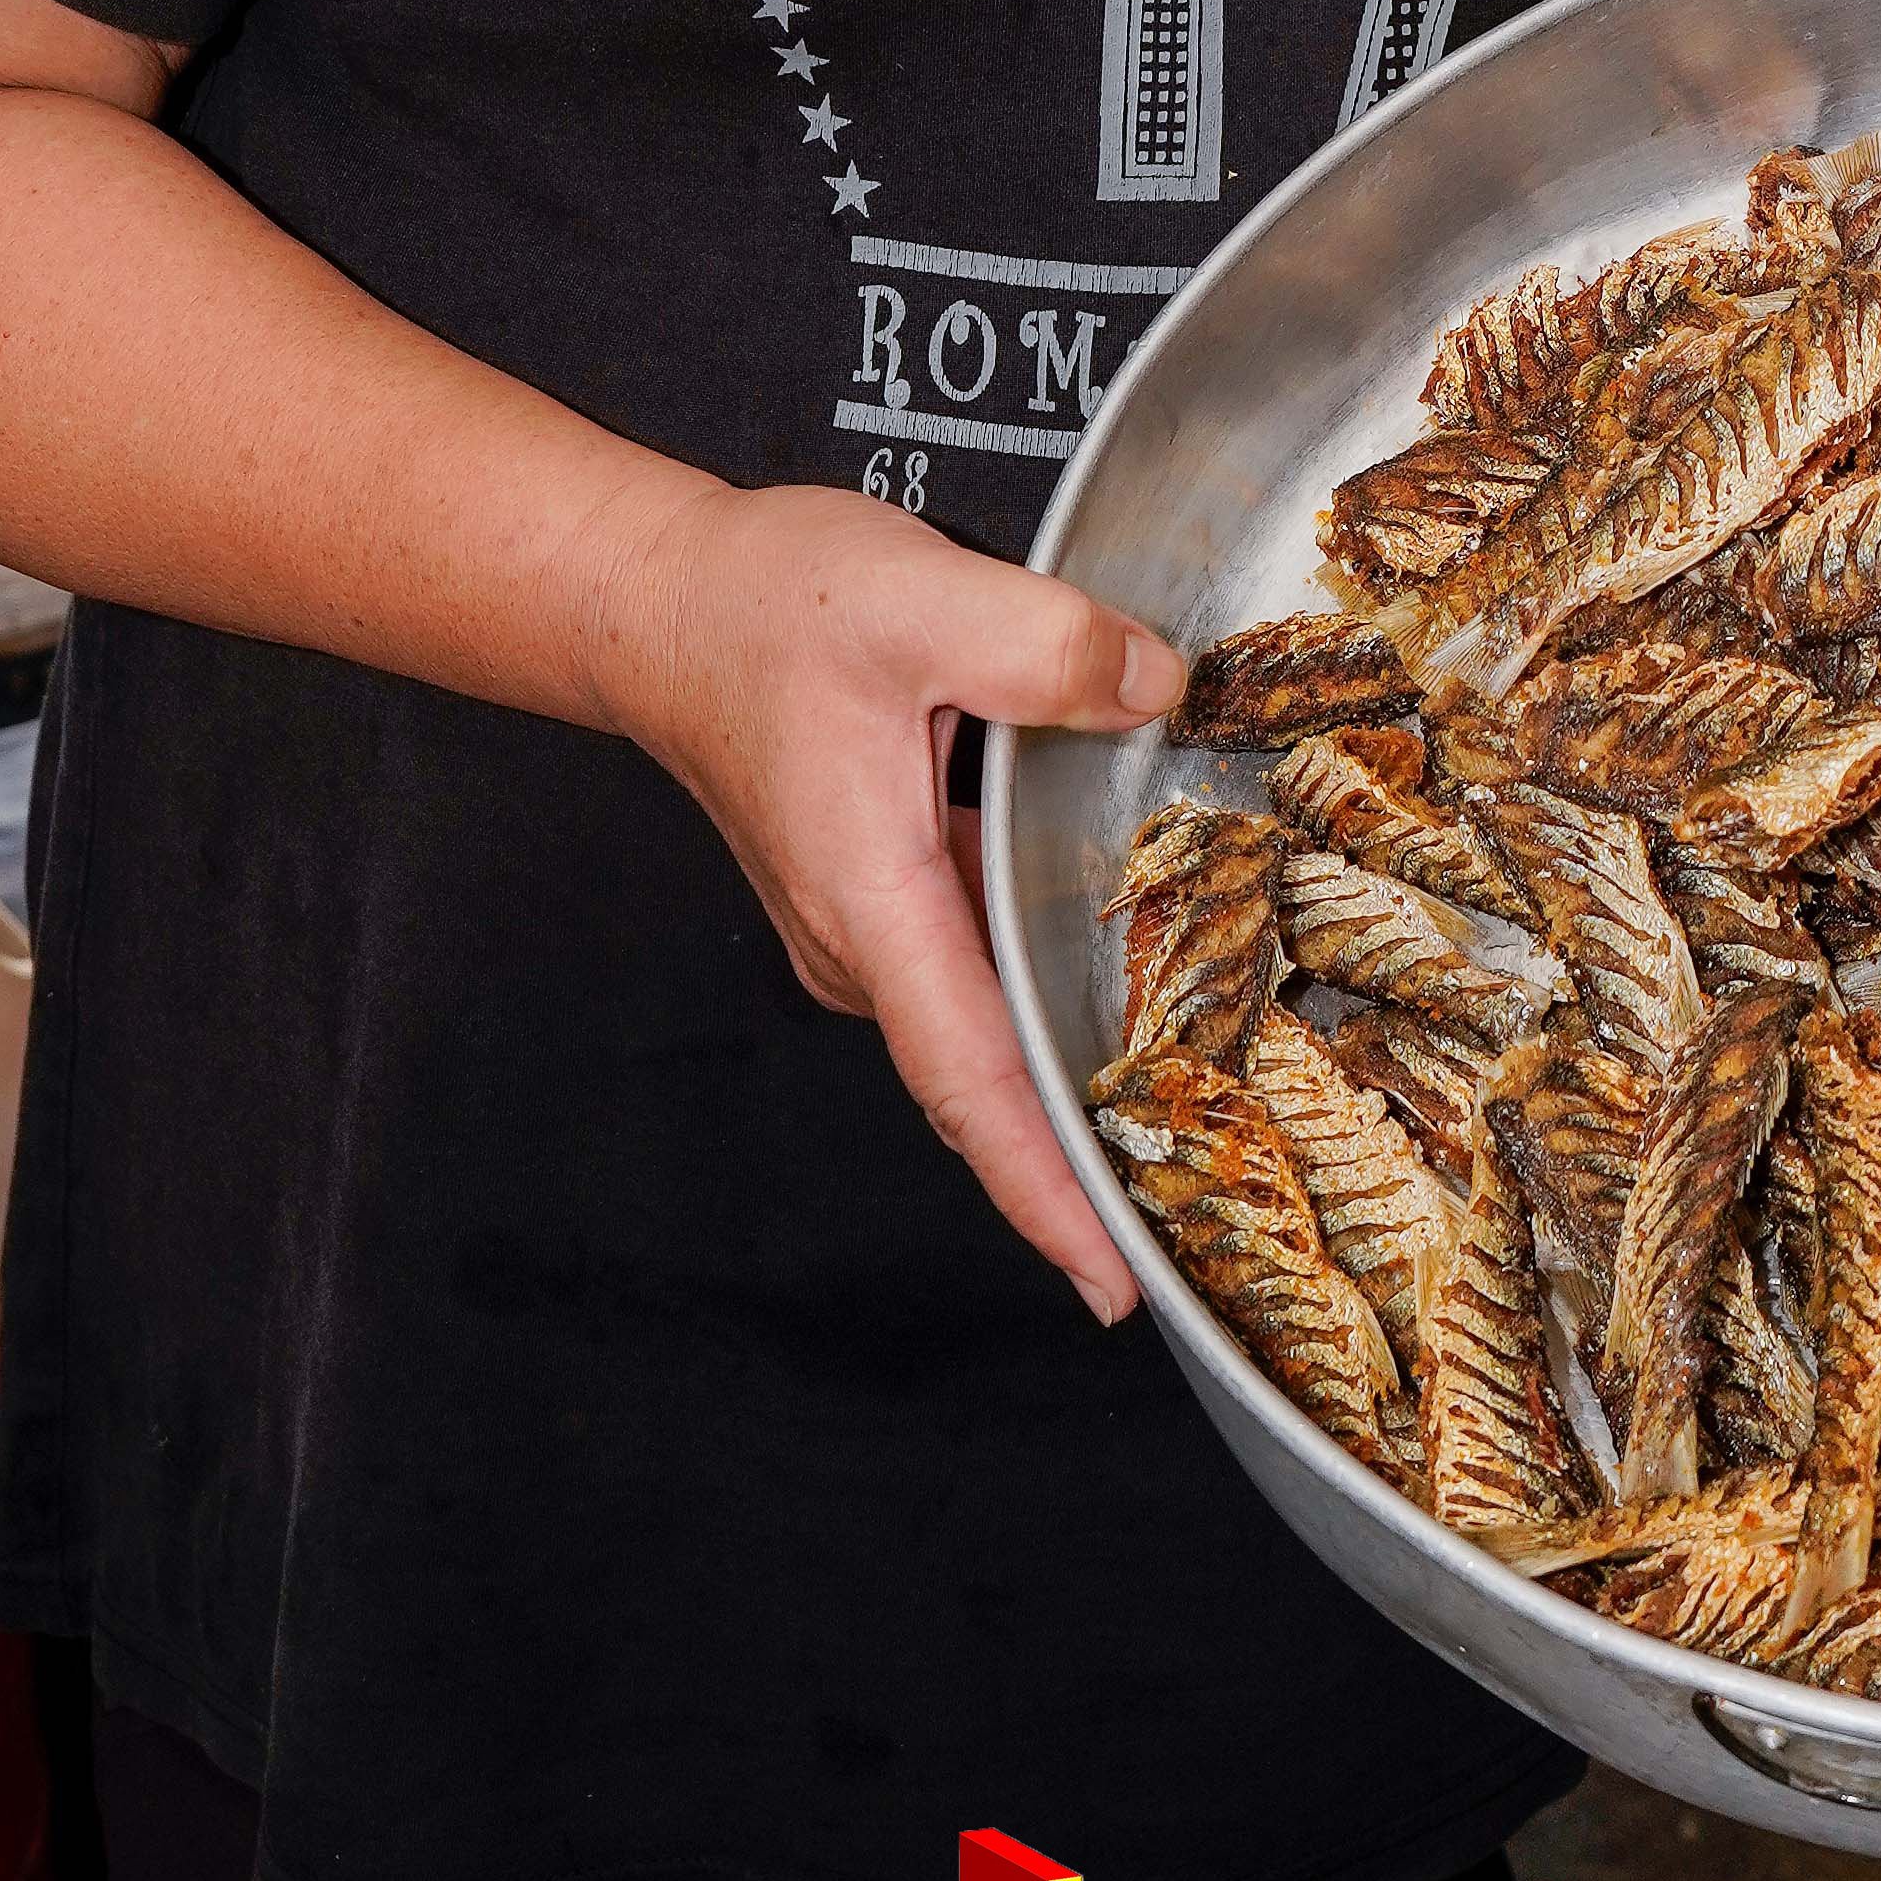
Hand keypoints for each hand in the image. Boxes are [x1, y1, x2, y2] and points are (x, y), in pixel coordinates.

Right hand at [589, 479, 1183, 1317]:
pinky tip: (1139, 942)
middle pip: (995, 1071)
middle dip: (1095, 1142)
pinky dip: (1048, 966)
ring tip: (1212, 1088)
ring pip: (992, 1008)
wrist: (662, 598)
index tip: (1111, 1282)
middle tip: (1219, 1198)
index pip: (969, 1082)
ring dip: (1079, 1045)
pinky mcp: (883, 892)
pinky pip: (980, 954)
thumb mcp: (922, 600)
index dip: (1043, 1191)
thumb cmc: (759, 607)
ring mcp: (871, 925)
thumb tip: (1157, 691)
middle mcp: (866, 942)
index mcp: (873, 903)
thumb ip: (1050, 648)